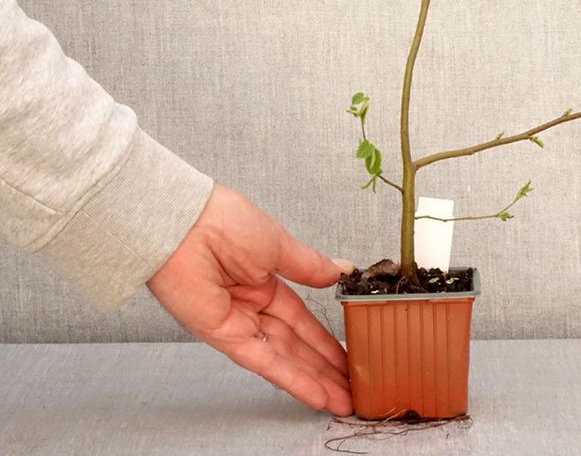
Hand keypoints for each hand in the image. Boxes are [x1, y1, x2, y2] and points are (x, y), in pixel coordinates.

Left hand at [147, 183, 352, 415]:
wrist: (186, 225)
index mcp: (264, 280)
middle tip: (352, 388)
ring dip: (313, 380)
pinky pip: (262, 360)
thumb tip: (340, 271)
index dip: (325, 339)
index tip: (348, 355)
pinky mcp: (224, 336)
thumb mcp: (279, 243)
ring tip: (341, 400)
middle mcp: (252, 305)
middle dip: (324, 367)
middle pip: (295, 344)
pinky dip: (289, 378)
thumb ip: (310, 266)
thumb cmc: (225, 222)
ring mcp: (238, 323)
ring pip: (283, 357)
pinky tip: (313, 392)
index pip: (301, 318)